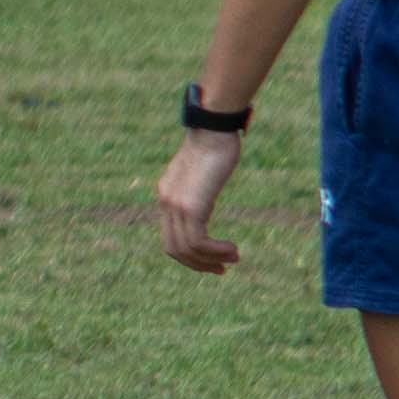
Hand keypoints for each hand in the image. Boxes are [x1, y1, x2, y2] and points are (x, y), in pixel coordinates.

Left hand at [154, 129, 245, 273]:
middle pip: (174, 249)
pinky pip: (197, 241)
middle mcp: (165, 203)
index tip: (213, 260)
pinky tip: (232, 249)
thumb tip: (205, 200)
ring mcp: (176, 205)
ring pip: (186, 249)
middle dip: (198, 264)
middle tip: (223, 268)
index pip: (170, 237)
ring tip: (233, 258)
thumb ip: (198, 188)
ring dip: (211, 260)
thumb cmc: (215, 145)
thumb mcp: (201, 171)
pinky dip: (214, 251)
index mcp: (166, 196)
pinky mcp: (191, 206)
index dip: (190, 255)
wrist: (213, 130)